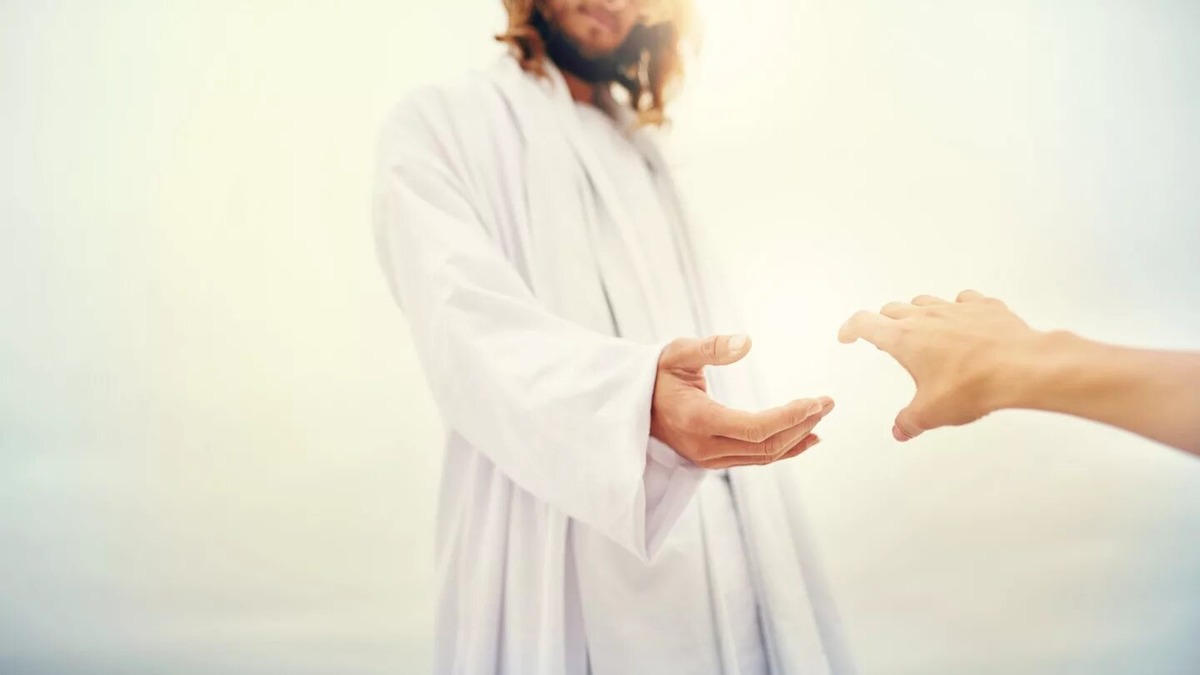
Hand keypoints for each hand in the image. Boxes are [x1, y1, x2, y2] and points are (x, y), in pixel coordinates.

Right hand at [651, 334, 833, 468]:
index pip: (755, 428)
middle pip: (765, 446)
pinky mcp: (713, 460)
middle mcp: (705, 447)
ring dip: (796, 438)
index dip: (790, 417)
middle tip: (827, 403)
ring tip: (821, 416)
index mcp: (698, 420)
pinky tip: (806, 439)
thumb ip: (711, 347)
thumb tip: (747, 341)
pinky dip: (783, 449)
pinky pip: (755, 459)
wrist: (631, 405)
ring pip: (762, 456)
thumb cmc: (656, 374)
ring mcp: (708, 458)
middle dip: (801, 425)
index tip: (817, 400)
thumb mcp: (676, 352)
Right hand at [838, 290, 1039, 440]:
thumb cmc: (973, 385)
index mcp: (903, 338)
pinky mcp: (983, 307)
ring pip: (924, 301)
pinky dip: (958, 309)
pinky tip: (965, 323)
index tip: (848, 334)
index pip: (864, 323)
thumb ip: (909, 421)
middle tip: (885, 337)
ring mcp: (955, 308)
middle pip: (892, 310)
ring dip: (918, 313)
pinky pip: (964, 300)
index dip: (850, 328)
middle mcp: (925, 316)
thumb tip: (901, 429)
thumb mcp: (931, 413)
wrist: (1021, 367)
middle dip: (884, 322)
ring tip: (923, 329)